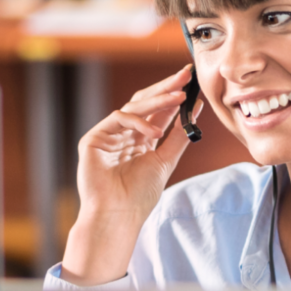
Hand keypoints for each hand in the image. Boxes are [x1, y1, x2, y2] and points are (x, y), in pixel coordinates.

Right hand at [59, 65, 199, 284]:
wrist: (117, 216)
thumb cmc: (139, 196)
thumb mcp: (165, 161)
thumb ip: (178, 135)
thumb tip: (196, 108)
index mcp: (140, 140)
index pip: (159, 111)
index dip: (174, 95)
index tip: (191, 81)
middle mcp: (124, 134)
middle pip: (145, 103)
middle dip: (166, 87)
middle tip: (185, 74)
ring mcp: (108, 135)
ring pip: (134, 107)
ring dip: (158, 99)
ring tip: (179, 96)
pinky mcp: (94, 139)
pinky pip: (118, 118)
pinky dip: (138, 121)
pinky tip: (154, 131)